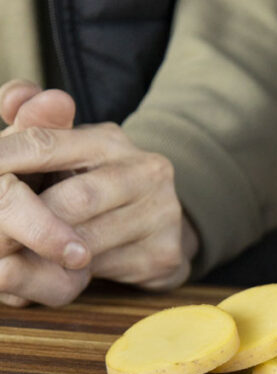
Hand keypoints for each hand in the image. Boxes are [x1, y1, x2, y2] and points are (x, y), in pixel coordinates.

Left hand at [0, 80, 197, 306]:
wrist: (160, 227)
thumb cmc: (94, 186)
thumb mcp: (63, 154)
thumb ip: (34, 125)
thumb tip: (15, 97)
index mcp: (110, 140)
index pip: (47, 143)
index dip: (5, 160)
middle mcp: (145, 171)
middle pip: (73, 199)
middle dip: (26, 223)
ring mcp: (160, 214)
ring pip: (87, 240)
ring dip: (42, 254)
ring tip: (10, 261)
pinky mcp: (163, 254)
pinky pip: (104, 269)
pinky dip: (68, 276)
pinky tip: (52, 273)